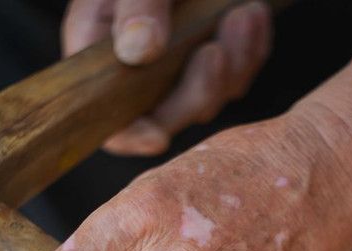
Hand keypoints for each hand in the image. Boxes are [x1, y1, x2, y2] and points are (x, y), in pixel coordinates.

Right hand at [62, 0, 271, 155]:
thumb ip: (135, 3)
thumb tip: (137, 53)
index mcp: (101, 46)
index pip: (107, 114)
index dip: (128, 133)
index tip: (157, 136)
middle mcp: (139, 63)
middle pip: (168, 115)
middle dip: (197, 92)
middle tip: (214, 53)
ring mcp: (181, 60)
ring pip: (211, 96)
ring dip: (233, 65)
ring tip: (241, 14)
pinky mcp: (219, 51)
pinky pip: (240, 72)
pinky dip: (250, 50)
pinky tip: (249, 12)